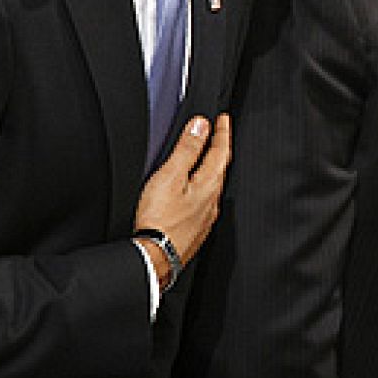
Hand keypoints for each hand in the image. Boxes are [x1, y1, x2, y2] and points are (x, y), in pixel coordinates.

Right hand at [134, 114, 231, 278]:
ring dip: (212, 168)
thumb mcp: (171, 176)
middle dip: (220, 148)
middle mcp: (212, 201)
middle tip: (219, 134)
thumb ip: (187, 149)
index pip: (221, 151)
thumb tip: (201, 126)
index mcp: (209, 184)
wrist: (154, 257)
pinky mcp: (196, 229)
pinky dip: (203, 187)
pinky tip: (195, 191)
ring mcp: (205, 217)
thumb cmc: (159, 220)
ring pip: (213, 185)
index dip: (222, 132)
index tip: (223, 119)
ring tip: (208, 158)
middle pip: (220, 168)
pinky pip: (205, 201)